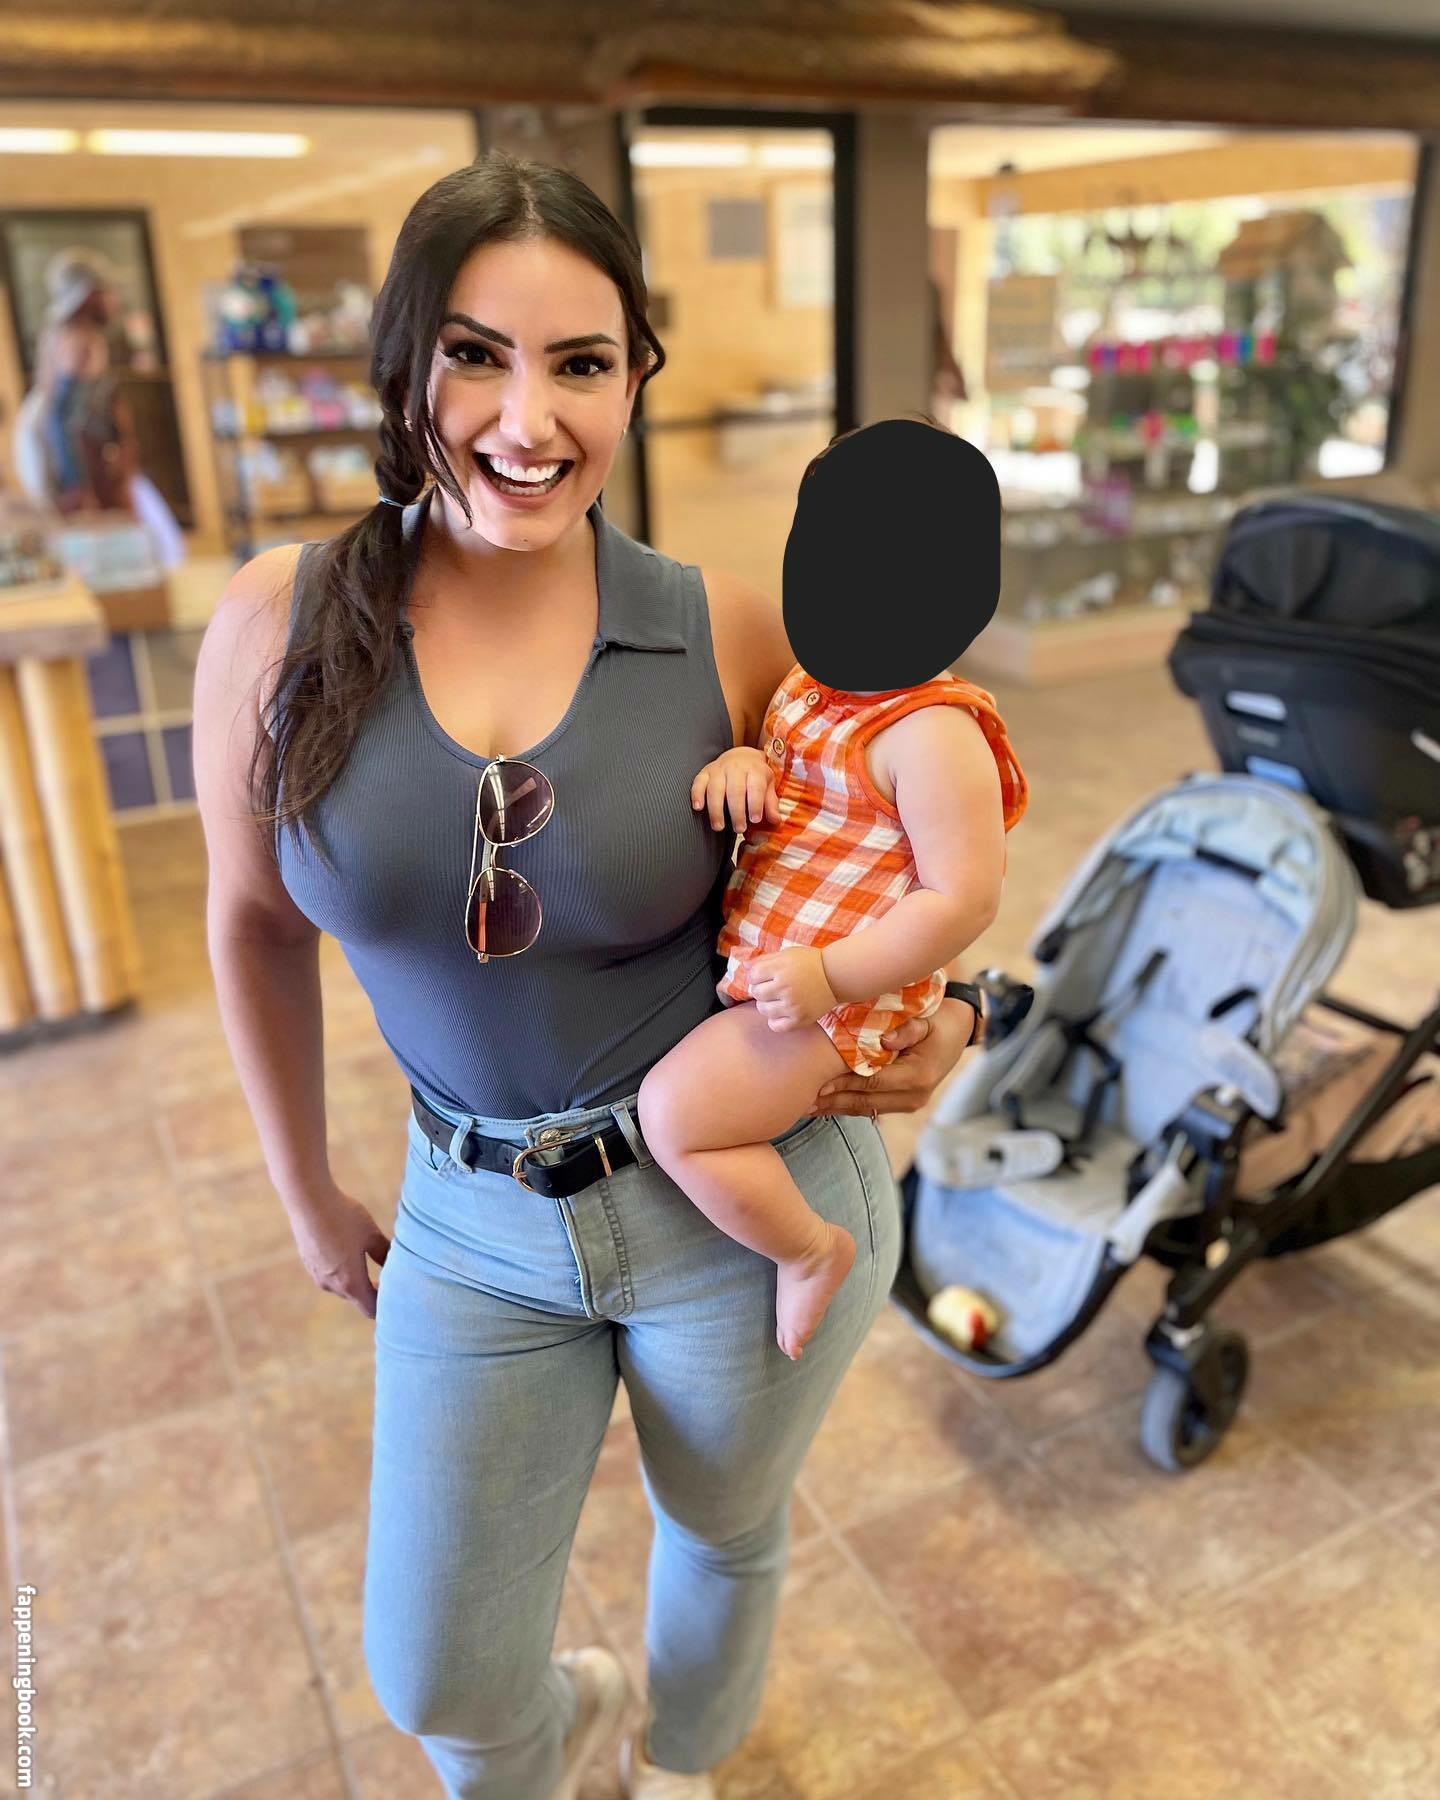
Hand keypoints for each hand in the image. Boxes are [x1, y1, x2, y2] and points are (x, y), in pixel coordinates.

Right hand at [288, 1180, 390, 1319]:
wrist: (308, 1200)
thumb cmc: (344, 1217)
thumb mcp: (371, 1235)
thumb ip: (385, 1254)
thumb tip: (397, 1266)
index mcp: (351, 1283)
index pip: (371, 1309)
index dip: (386, 1305)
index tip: (397, 1291)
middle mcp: (332, 1285)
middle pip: (358, 1298)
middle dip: (373, 1290)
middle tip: (390, 1274)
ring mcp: (317, 1275)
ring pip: (343, 1286)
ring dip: (357, 1279)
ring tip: (369, 1258)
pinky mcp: (309, 1263)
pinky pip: (330, 1274)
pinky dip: (342, 1269)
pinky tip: (348, 1248)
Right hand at [691, 748, 781, 834]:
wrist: (741, 756)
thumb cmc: (755, 776)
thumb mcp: (767, 785)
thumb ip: (770, 803)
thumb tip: (776, 821)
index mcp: (754, 770)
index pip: (755, 787)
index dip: (755, 803)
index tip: (755, 819)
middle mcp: (736, 768)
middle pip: (735, 790)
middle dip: (736, 812)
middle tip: (739, 829)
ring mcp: (718, 769)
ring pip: (715, 789)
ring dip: (716, 809)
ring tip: (718, 827)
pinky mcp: (705, 772)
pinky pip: (698, 782)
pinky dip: (696, 795)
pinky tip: (698, 808)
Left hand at [749, 945, 837, 1031]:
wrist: (835, 976)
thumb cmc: (810, 963)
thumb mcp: (786, 954)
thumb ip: (764, 960)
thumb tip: (744, 966)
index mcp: (780, 969)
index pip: (753, 976)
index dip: (756, 976)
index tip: (765, 976)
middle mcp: (785, 987)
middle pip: (756, 993)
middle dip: (761, 989)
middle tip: (773, 988)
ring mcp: (792, 1005)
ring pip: (763, 1010)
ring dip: (767, 1005)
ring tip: (778, 999)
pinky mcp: (800, 1019)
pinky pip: (776, 1026)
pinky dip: (775, 1021)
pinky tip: (782, 1012)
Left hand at [810, 995, 975, 1116]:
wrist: (961, 1030)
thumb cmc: (940, 1019)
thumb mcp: (927, 1020)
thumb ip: (906, 1030)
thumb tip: (883, 1040)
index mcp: (918, 1076)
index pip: (871, 1081)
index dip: (843, 1083)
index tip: (816, 1082)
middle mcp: (914, 1096)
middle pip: (864, 1101)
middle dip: (831, 1101)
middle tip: (800, 1100)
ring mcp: (910, 1102)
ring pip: (864, 1108)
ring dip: (834, 1108)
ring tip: (805, 1107)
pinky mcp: (904, 1103)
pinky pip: (870, 1107)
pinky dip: (846, 1106)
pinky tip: (824, 1106)